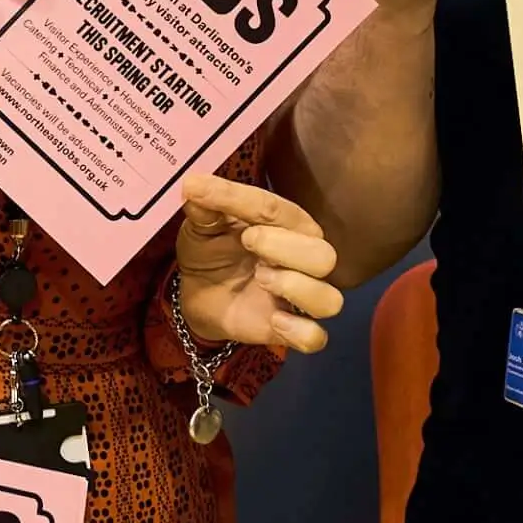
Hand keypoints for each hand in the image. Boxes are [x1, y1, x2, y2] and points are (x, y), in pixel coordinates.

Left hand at [173, 172, 343, 354]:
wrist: (197, 292)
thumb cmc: (211, 249)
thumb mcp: (202, 224)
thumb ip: (203, 206)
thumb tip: (193, 184)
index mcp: (287, 226)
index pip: (279, 210)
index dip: (243, 202)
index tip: (204, 194)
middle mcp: (303, 260)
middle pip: (324, 256)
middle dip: (287, 248)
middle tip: (249, 243)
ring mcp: (299, 298)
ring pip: (329, 299)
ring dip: (297, 288)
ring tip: (261, 278)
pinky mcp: (288, 330)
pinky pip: (315, 337)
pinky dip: (300, 331)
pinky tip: (274, 320)